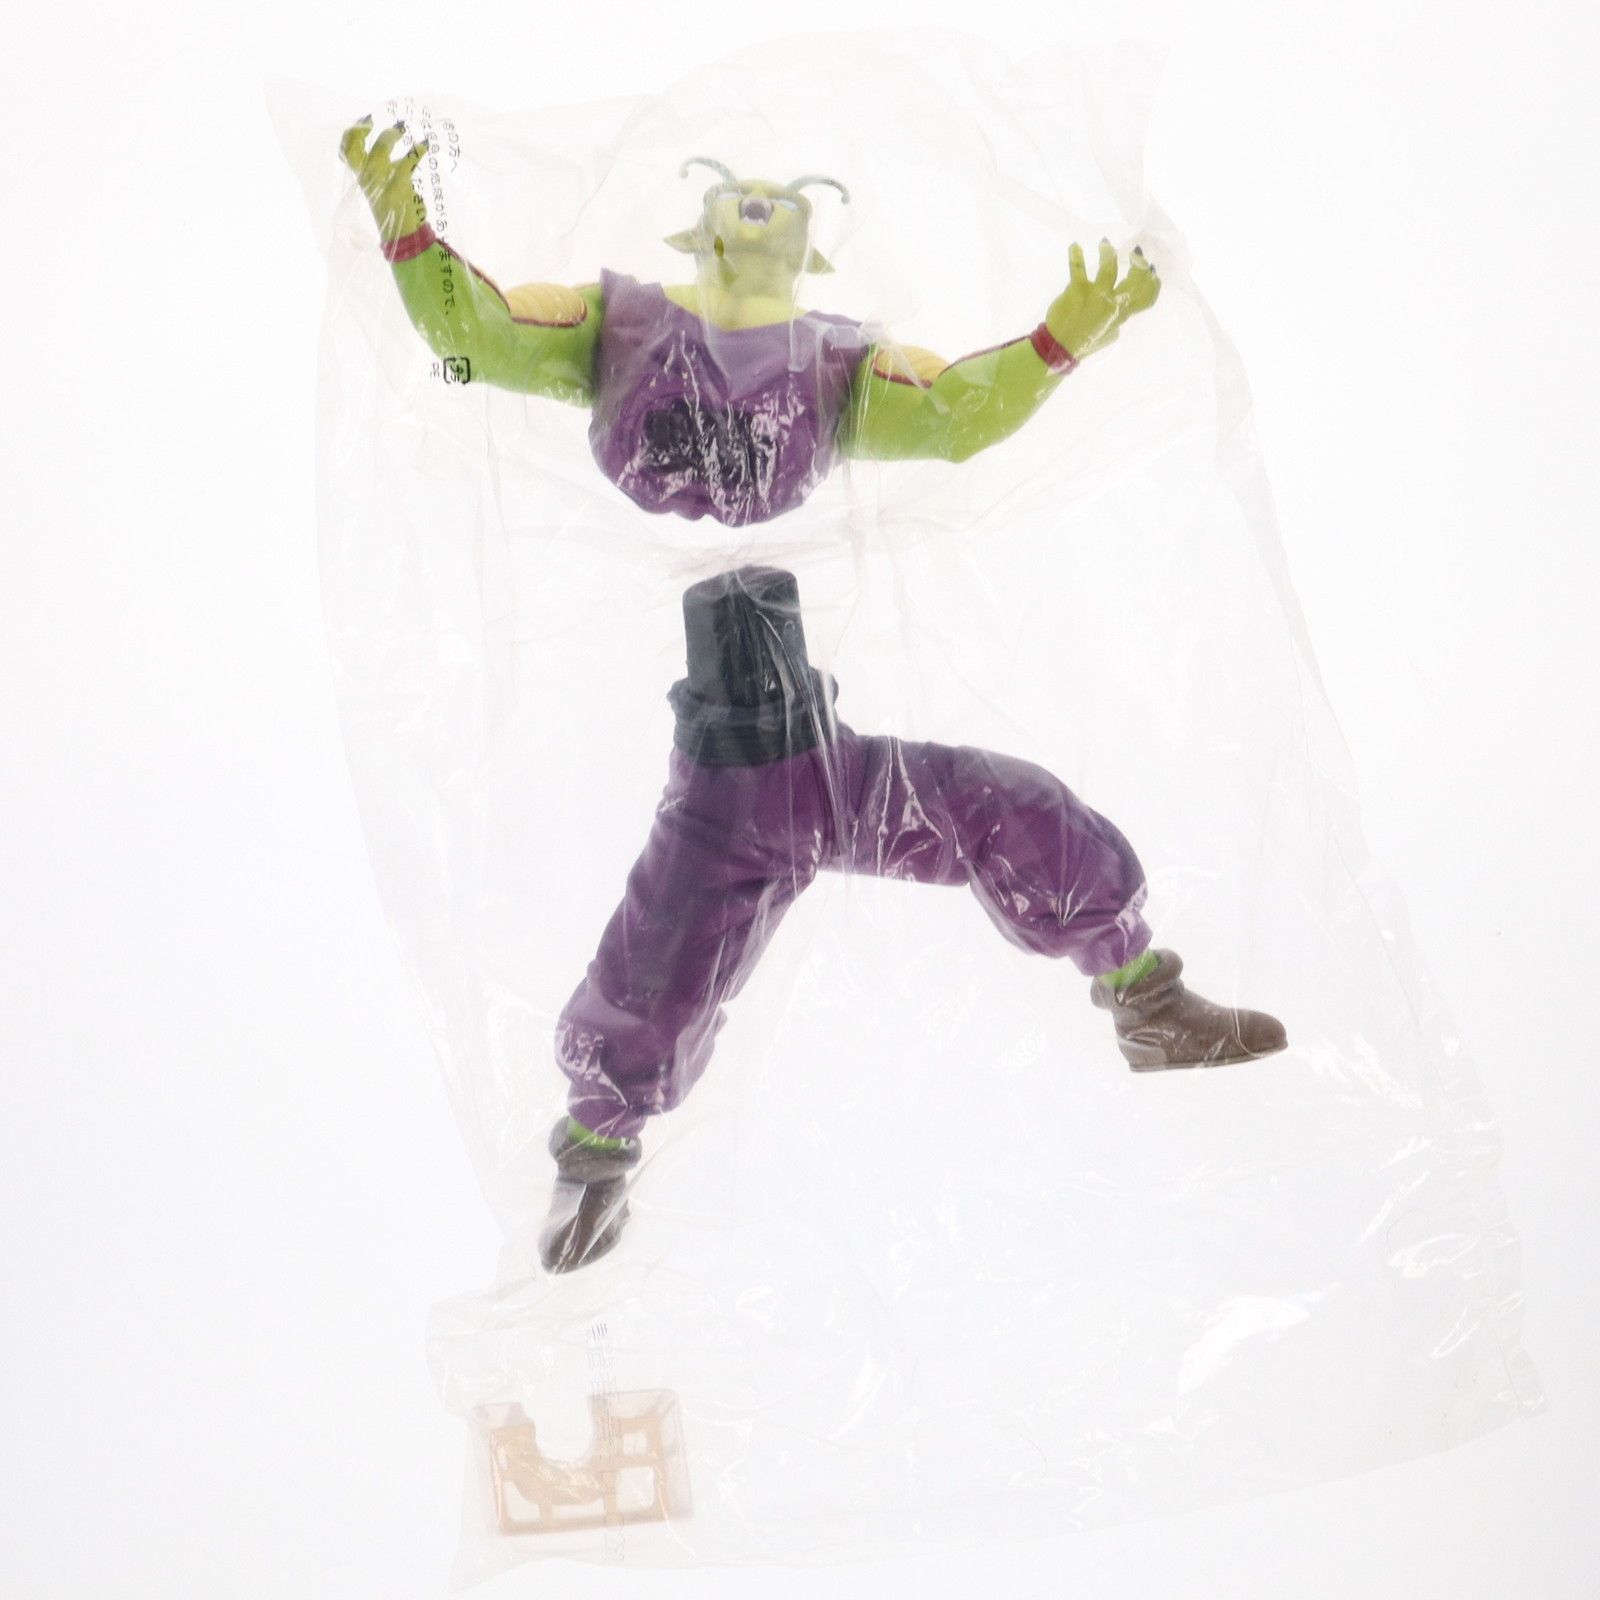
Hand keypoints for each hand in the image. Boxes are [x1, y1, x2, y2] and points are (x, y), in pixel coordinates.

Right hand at [339, 116, 426, 243]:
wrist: (404, 235)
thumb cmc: (394, 209)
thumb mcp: (381, 186)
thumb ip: (380, 168)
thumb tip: (388, 141)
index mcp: (361, 177)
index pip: (346, 152)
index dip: (352, 134)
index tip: (365, 122)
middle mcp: (367, 178)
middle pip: (355, 147)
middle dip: (364, 129)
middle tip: (376, 121)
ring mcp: (381, 181)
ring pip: (380, 149)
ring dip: (392, 134)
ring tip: (403, 128)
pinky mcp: (399, 186)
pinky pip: (408, 161)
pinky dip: (418, 150)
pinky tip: (425, 144)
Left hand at [1043, 241, 1159, 361]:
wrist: (1059, 348)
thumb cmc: (1085, 341)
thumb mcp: (1110, 334)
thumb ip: (1119, 319)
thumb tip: (1126, 308)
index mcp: (1122, 314)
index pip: (1147, 298)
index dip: (1153, 283)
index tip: (1153, 270)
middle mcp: (1112, 304)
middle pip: (1134, 281)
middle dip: (1138, 264)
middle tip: (1136, 252)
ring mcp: (1095, 297)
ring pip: (1108, 270)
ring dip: (1108, 254)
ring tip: (1105, 244)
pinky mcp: (1077, 291)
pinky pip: (1078, 269)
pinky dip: (1076, 256)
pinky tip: (1075, 245)